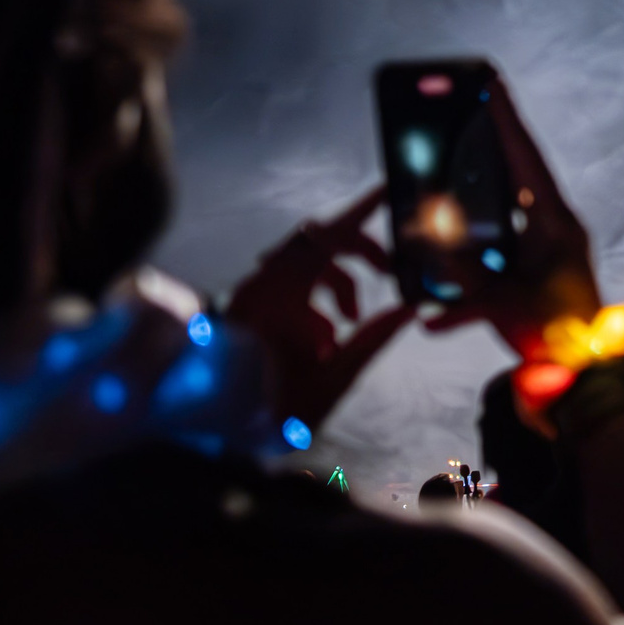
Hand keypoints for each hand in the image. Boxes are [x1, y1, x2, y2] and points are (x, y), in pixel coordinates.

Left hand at [225, 185, 412, 427]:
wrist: (214, 431)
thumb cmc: (272, 410)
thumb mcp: (333, 379)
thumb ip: (373, 339)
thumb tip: (408, 310)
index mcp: (284, 296)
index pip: (328, 236)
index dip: (360, 213)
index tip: (386, 194)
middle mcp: (261, 286)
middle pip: (318, 244)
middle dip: (356, 256)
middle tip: (385, 274)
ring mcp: (248, 294)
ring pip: (302, 265)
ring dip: (333, 285)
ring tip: (345, 328)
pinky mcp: (244, 306)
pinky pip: (283, 284)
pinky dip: (309, 300)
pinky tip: (320, 342)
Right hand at [420, 74, 601, 356]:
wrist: (582, 370)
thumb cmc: (552, 334)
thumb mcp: (502, 302)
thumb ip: (462, 275)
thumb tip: (428, 238)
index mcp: (555, 221)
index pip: (526, 158)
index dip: (506, 121)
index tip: (492, 82)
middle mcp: (555, 224)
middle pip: (521, 167)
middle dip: (498, 135)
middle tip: (480, 96)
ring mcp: (549, 241)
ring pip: (515, 195)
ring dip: (493, 172)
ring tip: (471, 137)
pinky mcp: (540, 261)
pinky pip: (510, 230)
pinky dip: (488, 220)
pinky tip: (467, 207)